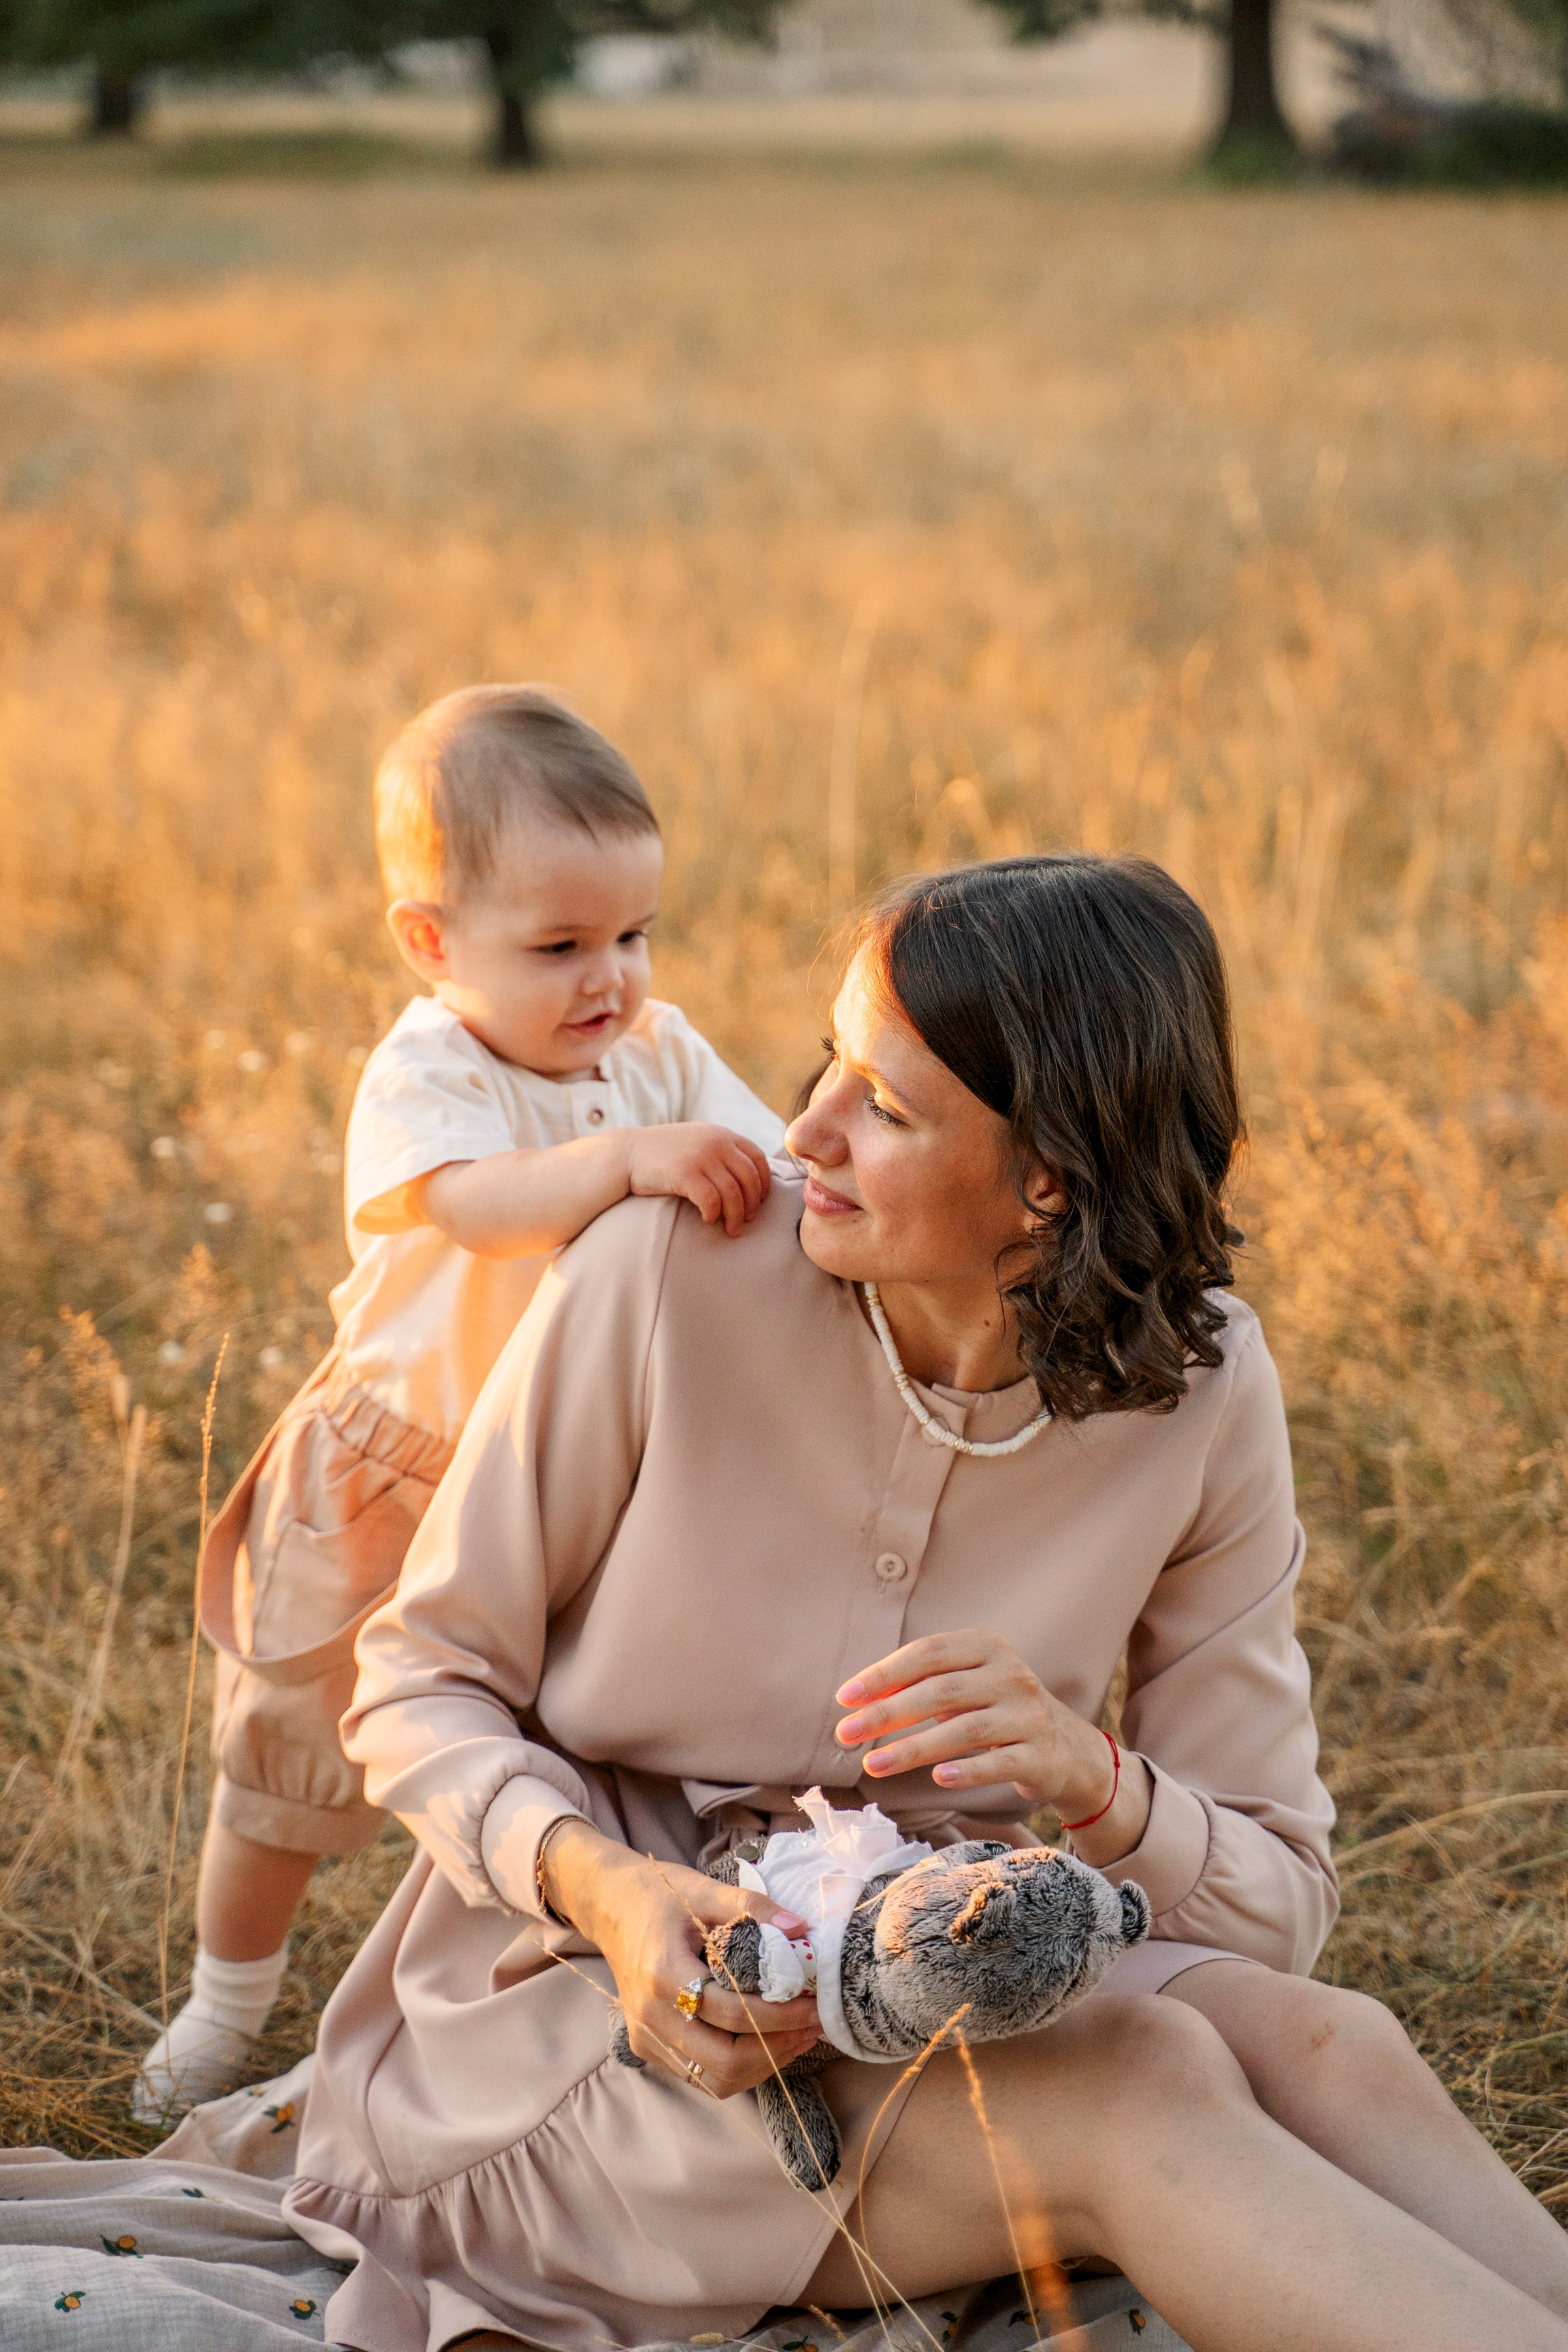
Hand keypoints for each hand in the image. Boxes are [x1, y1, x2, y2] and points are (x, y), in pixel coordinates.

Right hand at [540, 1821, 821, 2098]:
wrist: (610, 1907)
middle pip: (723, 2059)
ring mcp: (646, 2036)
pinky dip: (738, 2067)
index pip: (731, 2012)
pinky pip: (700, 2074)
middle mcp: (650, 2015)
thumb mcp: (704, 1890)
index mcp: (662, 1973)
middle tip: (813, 2026)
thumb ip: (752, 1908)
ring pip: (714, 2078)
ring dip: (762, 2065)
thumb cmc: (659, 1894)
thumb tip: (801, 1930)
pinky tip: (767, 2044)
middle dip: (777, 2048)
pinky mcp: (648, 2047)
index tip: (814, 2003)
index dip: (781, 2014)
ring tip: (798, 2038)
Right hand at [626, 1125, 771, 1236]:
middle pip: (749, 1178)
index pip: (758, 1158)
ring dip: (735, 1215)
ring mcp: (700, 1156)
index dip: (764, 1182)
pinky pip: (711, 1200)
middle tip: (747, 1220)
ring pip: (732, 1193)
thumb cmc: (665, 1154)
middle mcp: (716, 1142)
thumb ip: (722, 1151)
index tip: (761, 1200)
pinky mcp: (685, 1172)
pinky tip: (707, 1219)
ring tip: (731, 1228)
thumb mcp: (698, 1141)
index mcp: (723, 1134)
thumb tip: (749, 1178)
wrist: (628, 1153)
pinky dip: (713, 1214)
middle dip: (752, 1203)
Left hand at [834, 1629, 1152, 1867]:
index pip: (929, 1652)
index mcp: (988, 1645)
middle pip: (942, 1691)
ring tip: (873, 1766)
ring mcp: (1029, 1715)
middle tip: (846, 1734)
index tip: (845, 1698)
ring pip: (966, 1729)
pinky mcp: (1040, 1755)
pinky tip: (937, 1779)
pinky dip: (967, 1770)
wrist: (1065, 1746)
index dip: (884, 1673)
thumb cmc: (995, 1708)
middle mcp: (1012, 1674)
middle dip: (888, 1713)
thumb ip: (920, 1683)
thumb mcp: (965, 1683)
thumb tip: (857, 1699)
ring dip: (914, 1748)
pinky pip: (999, 1762)